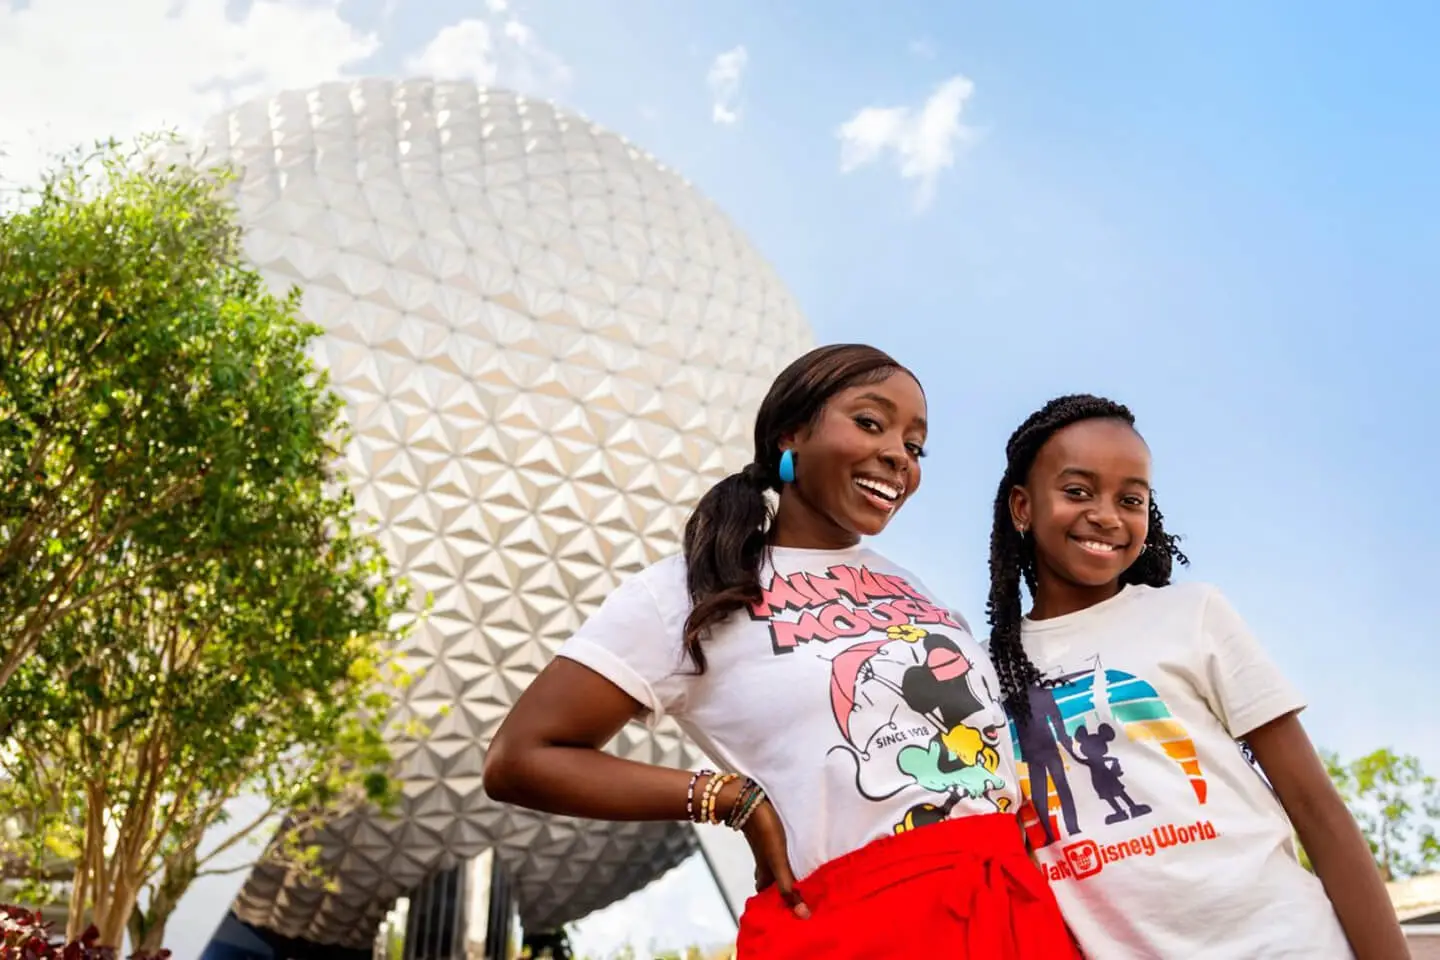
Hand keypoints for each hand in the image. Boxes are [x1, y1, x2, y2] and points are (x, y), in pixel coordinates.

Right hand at [738, 796, 809, 918]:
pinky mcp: (776, 840)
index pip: (772, 901)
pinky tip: (808, 859)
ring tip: (815, 882)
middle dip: (793, 894)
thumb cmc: (765, 833)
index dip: (785, 909)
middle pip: (779, 887)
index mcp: (764, 877)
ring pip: (784, 871)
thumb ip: (788, 888)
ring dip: (796, 877)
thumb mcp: (778, 863)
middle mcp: (766, 867)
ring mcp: (770, 854)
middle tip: (813, 900)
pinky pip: (788, 857)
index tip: (803, 916)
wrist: (751, 801)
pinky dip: (797, 863)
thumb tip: (803, 915)